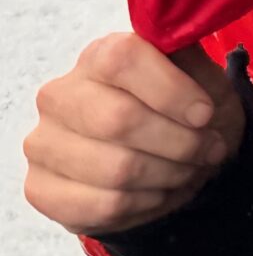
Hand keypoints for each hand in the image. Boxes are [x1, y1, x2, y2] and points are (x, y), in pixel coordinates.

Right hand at [23, 34, 245, 235]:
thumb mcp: (202, 79)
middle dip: (180, 142)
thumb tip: (176, 49)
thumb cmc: (184, 111)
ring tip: (188, 170)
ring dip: (169, 176)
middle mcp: (60, 95)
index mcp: (98, 57)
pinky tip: (158, 192)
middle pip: (119, 119)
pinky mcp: (41, 188)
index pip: (123, 60)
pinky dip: (146, 204)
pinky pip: (102, 205)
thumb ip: (191, 63)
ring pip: (115, 169)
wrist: (169, 160)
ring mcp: (43, 143)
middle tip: (208, 150)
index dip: (172, 91)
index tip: (205, 114)